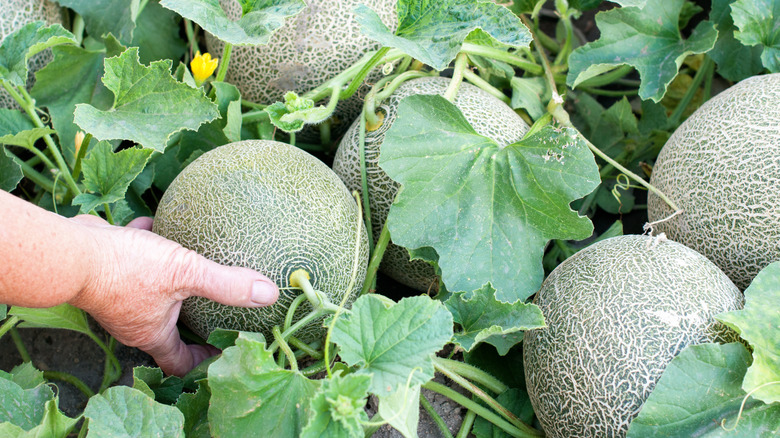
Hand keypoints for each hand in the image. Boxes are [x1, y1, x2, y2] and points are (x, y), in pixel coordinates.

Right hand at [66, 215, 278, 375]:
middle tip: (214, 310)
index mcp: (151, 332)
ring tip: (192, 269)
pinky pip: (132, 259)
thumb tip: (268, 294)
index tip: (223, 351)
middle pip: (166, 330)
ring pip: (149, 293)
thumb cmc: (126, 269)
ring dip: (171, 283)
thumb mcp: (186, 273)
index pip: (180, 361)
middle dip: (190, 322)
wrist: (70, 251)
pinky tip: (159, 225)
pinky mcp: (106, 270)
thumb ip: (227, 284)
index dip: (203, 361)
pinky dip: (147, 246)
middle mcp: (132, 321)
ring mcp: (117, 296)